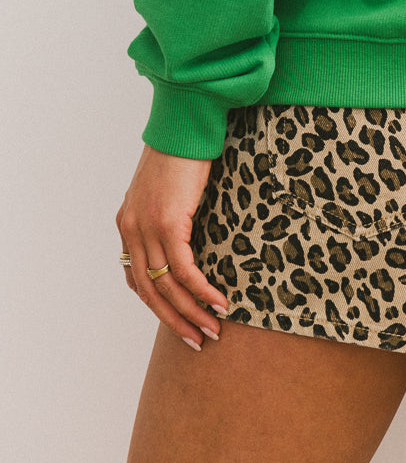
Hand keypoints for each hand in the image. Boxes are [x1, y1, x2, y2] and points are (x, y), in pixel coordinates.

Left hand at [116, 144, 229, 350]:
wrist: (184, 122)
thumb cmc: (181, 149)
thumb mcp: (166, 187)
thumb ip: (167, 212)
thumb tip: (185, 230)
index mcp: (127, 223)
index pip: (136, 278)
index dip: (158, 304)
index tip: (180, 320)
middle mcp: (131, 229)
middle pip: (149, 291)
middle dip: (175, 320)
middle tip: (198, 340)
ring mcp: (147, 227)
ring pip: (167, 286)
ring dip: (192, 312)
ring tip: (214, 329)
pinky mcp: (168, 222)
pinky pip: (184, 269)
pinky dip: (202, 290)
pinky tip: (220, 301)